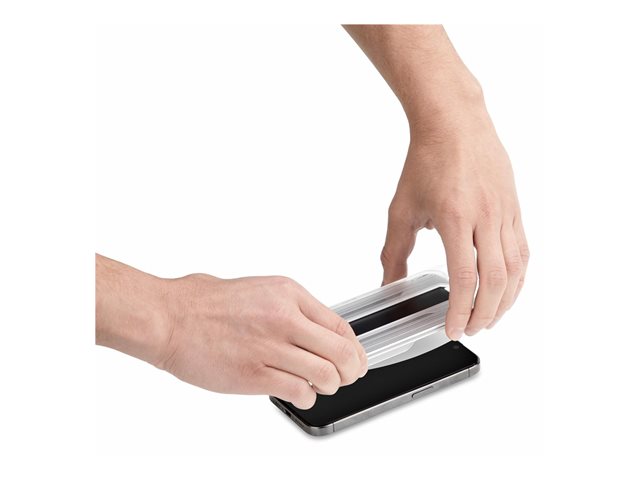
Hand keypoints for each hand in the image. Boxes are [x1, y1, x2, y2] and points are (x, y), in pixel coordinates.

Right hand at [160, 274, 367, 408]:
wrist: (170, 317)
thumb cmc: (205, 302)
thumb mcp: (260, 289)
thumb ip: (291, 309)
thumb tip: (317, 330)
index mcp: (288, 294)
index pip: (340, 325)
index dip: (354, 348)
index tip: (355, 359)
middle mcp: (285, 318)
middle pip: (341, 352)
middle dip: (350, 371)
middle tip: (346, 377)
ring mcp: (270, 347)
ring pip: (325, 375)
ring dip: (329, 386)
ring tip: (320, 386)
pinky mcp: (254, 374)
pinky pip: (298, 392)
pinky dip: (306, 397)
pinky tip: (299, 393)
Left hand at [343, 24, 529, 338]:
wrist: (454, 123)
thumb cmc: (426, 161)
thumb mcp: (401, 209)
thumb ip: (394, 252)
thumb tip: (390, 284)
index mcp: (456, 217)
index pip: (464, 277)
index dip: (461, 310)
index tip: (453, 329)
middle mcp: (486, 216)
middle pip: (496, 280)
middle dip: (485, 313)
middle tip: (472, 329)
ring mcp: (505, 212)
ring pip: (516, 269)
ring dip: (505, 300)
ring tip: (490, 317)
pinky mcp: (515, 208)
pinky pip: (523, 250)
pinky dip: (517, 277)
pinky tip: (507, 289)